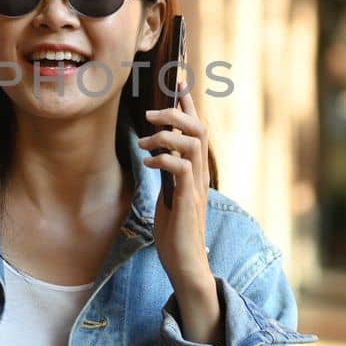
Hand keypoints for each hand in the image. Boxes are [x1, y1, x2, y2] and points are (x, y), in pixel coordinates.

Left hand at [139, 90, 221, 344]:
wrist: (185, 264)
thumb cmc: (175, 233)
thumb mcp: (169, 195)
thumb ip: (168, 174)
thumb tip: (156, 153)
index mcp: (196, 170)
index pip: (196, 129)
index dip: (189, 103)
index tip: (178, 80)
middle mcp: (200, 174)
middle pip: (198, 128)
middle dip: (175, 112)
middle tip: (149, 111)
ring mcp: (196, 187)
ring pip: (192, 143)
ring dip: (165, 134)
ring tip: (144, 143)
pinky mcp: (188, 201)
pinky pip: (181, 168)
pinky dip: (163, 159)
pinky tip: (148, 162)